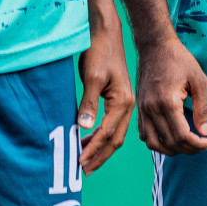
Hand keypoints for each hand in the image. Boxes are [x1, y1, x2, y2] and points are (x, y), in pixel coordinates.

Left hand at [76, 18, 133, 173]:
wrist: (107, 34)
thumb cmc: (100, 52)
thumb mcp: (92, 77)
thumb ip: (88, 103)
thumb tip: (83, 128)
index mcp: (123, 102)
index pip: (107, 133)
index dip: (93, 150)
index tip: (79, 162)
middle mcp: (127, 106)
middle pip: (115, 140)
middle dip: (99, 157)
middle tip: (83, 171)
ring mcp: (125, 104)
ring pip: (115, 135)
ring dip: (100, 149)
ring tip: (84, 161)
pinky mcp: (118, 101)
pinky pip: (112, 126)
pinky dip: (101, 137)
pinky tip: (88, 141)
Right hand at [135, 38, 206, 155]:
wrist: (155, 46)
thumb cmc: (179, 59)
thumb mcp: (199, 79)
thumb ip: (202, 108)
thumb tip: (204, 133)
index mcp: (167, 101)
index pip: (182, 136)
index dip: (198, 145)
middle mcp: (151, 109)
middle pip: (169, 143)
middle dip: (189, 149)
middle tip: (203, 144)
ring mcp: (143, 110)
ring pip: (154, 144)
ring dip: (172, 150)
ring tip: (187, 145)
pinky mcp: (139, 109)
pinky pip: (145, 135)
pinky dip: (157, 143)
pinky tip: (170, 138)